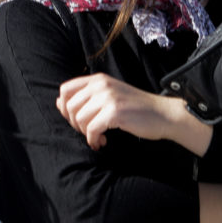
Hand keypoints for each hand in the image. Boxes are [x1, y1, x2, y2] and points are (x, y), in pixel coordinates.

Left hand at [56, 73, 211, 154]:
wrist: (163, 114)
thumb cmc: (135, 108)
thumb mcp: (108, 96)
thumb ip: (85, 98)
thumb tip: (58, 102)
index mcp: (97, 79)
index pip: (64, 90)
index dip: (65, 108)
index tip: (76, 120)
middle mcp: (100, 85)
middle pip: (69, 107)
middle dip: (74, 124)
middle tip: (88, 132)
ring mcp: (108, 97)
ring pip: (79, 120)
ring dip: (86, 134)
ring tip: (98, 138)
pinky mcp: (114, 112)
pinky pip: (91, 130)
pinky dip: (94, 140)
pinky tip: (103, 142)